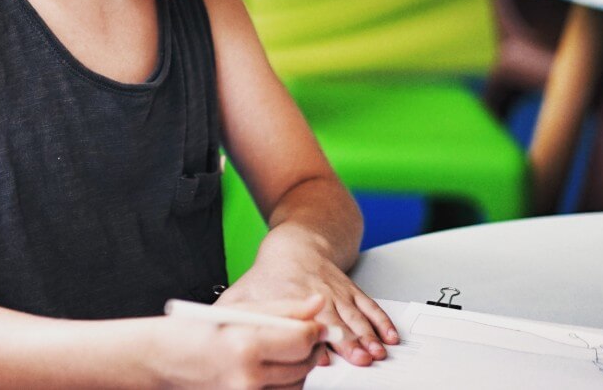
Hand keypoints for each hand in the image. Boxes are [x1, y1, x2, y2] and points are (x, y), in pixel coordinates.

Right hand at [151, 294, 326, 388]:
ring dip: (297, 368)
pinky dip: (282, 384)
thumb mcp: (233, 311)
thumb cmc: (188, 333)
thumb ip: (280, 309)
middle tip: (303, 336)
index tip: (316, 325)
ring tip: (280, 352)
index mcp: (244, 345)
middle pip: (302, 364)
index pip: (301, 340)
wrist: (158, 361)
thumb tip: (316, 304)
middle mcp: (247, 376)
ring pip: (295, 384)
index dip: (314, 330)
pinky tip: (269, 369)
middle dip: (309, 348)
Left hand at [218, 248, 399, 366]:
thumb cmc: (270, 274)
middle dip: (348, 342)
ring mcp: (338, 294)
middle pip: (335, 323)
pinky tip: (389, 337)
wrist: (298, 243)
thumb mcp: (244, 292)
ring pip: (356, 317)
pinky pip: (370, 307)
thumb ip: (232, 313)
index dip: (313, 340)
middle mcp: (318, 297)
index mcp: (291, 298)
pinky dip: (382, 323)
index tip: (322, 356)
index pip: (303, 322)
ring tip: (375, 352)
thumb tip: (213, 330)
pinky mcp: (352, 292)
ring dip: (367, 336)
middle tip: (359, 359)